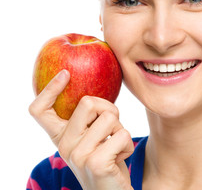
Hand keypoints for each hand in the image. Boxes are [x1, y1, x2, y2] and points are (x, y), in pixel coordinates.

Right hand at [29, 70, 133, 189]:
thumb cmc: (105, 159)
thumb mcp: (91, 137)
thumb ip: (88, 118)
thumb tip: (98, 90)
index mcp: (60, 137)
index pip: (40, 111)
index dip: (49, 90)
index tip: (65, 73)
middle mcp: (64, 145)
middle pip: (88, 102)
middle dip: (109, 109)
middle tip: (112, 126)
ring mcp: (78, 155)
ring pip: (110, 117)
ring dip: (120, 129)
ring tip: (114, 147)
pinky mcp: (96, 163)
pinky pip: (122, 135)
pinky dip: (128, 145)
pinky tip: (119, 158)